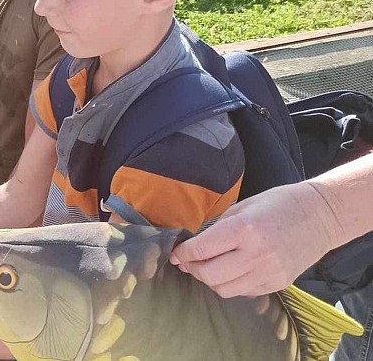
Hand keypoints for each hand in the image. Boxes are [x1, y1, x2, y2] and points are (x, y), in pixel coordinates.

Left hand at [169, 182, 334, 297]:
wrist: (320, 216)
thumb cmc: (279, 204)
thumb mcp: (242, 207)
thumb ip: (217, 227)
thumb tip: (193, 243)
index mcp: (243, 230)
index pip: (201, 250)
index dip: (182, 253)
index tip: (174, 254)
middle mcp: (255, 255)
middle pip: (209, 275)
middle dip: (192, 268)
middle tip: (186, 261)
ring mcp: (267, 272)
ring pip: (223, 289)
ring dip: (209, 279)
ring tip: (205, 267)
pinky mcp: (277, 284)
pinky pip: (242, 292)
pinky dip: (229, 284)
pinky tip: (228, 271)